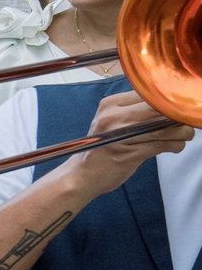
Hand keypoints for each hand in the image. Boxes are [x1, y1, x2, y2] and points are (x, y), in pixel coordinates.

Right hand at [58, 92, 195, 196]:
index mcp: (109, 104)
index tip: (179, 108)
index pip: (149, 94)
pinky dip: (175, 145)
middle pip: (159, 108)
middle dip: (179, 116)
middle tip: (186, 122)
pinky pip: (163, 144)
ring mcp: (120, 135)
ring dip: (182, 133)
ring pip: (165, 128)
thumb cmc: (101, 149)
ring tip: (183, 136)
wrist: (82, 176)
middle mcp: (113, 116)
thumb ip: (136, 110)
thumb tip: (171, 103)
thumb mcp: (112, 121)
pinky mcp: (130, 153)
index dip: (169, 101)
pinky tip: (175, 146)